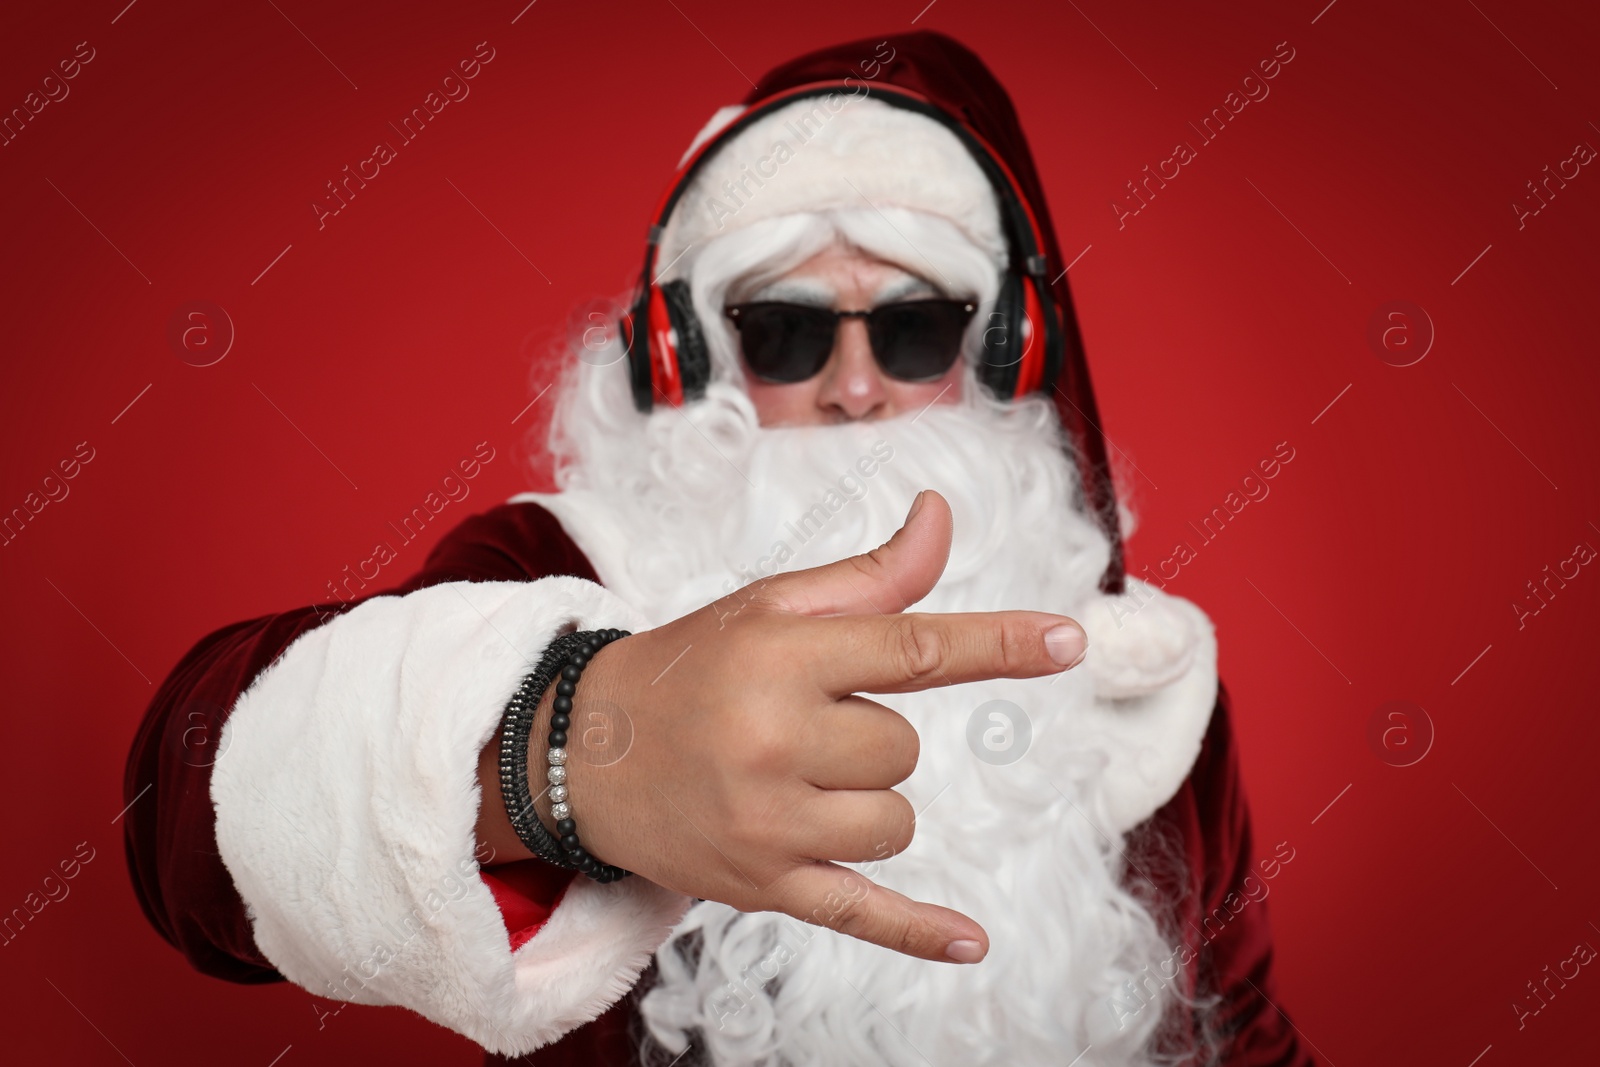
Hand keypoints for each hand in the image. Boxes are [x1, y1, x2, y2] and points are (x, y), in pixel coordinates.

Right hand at [535, 490, 1087, 962]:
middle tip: (799, 723)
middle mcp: (774, 742)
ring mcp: (769, 826)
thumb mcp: (768, 608)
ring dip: (866, 801)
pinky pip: (861, 913)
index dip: (1000, 643)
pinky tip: (972, 943)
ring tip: (793, 779)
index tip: (1071, 640)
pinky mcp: (763, 887)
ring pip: (893, 821)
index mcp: (780, 660)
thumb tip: (944, 516)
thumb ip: (870, 578)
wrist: (582, 752)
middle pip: (903, 749)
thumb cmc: (689, 667)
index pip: (912, 648)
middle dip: (871, 734)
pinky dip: (918, 932)